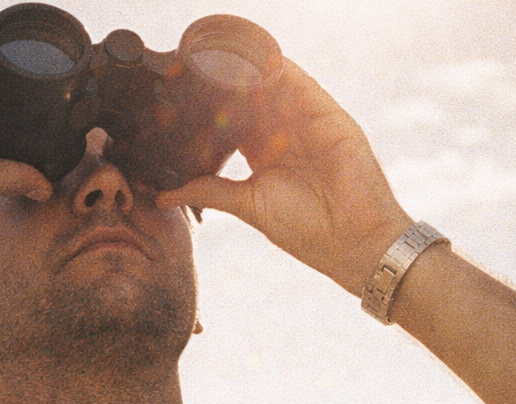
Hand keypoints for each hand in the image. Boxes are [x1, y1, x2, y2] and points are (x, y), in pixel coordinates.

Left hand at [156, 58, 409, 295]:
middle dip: (215, 82)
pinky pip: (294, 78)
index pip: (228, 119)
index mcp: (263, 153)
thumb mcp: (248, 205)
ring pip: (267, 81)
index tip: (170, 101)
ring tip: (204, 52)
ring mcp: (303, 118)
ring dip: (238, 66)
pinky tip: (243, 56)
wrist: (350, 240)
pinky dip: (270, 65)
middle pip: (244, 95)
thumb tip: (164, 197)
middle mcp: (282, 131)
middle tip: (181, 66)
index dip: (202, 109)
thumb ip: (211, 191)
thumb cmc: (305, 230)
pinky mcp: (324, 111)